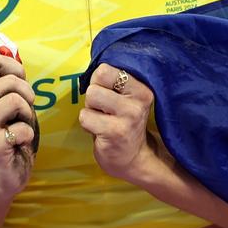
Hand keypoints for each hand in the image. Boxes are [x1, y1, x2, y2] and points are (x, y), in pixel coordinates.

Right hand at [0, 53, 37, 198]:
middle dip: (26, 93)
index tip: (21, 80)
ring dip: (28, 113)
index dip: (15, 67)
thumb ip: (9, 81)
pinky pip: (21, 129)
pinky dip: (28, 133)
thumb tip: (12, 52)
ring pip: (14, 101)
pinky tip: (21, 141)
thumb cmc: (10, 131)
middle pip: (8, 82)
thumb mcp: (9, 102)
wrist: (4, 172)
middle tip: (26, 108)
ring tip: (23, 124)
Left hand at [79, 63, 164, 183]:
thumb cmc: (124, 124)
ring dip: (91, 109)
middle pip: (97, 79)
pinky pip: (85, 117)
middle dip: (94, 94)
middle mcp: (138, 101)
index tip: (108, 94)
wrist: (135, 159)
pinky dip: (87, 125)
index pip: (106, 69)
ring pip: (90, 96)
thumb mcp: (128, 100)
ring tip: (103, 120)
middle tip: (104, 109)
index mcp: (142, 89)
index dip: (99, 81)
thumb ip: (115, 83)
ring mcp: (127, 117)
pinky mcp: (114, 132)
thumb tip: (92, 68)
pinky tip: (101, 132)